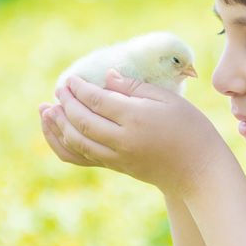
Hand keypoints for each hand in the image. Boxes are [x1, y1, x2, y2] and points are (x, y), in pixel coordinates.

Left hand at [40, 69, 230, 195]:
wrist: (199, 169)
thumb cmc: (190, 127)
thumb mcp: (167, 99)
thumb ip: (134, 87)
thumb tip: (107, 77)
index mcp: (135, 118)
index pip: (97, 100)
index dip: (80, 89)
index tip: (70, 79)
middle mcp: (122, 140)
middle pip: (82, 120)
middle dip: (66, 103)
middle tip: (59, 89)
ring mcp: (117, 157)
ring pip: (77, 142)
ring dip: (58, 125)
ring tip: (46, 110)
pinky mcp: (117, 168)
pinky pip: (83, 159)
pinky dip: (66, 146)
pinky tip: (59, 134)